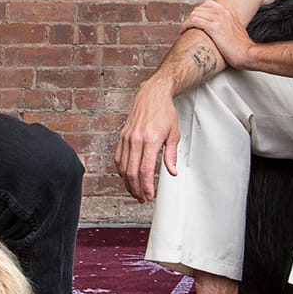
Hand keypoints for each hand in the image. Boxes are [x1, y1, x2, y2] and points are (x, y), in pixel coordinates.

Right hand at [115, 84, 182, 202]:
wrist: (152, 95)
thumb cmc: (164, 112)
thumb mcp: (174, 134)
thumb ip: (171, 155)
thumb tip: (172, 172)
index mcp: (150, 140)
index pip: (145, 169)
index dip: (146, 186)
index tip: (149, 195)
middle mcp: (136, 139)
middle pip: (131, 172)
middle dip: (136, 189)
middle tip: (142, 198)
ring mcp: (127, 138)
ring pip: (123, 167)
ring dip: (128, 182)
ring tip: (135, 192)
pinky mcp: (122, 136)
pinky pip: (118, 157)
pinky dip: (121, 170)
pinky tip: (127, 177)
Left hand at [182, 0, 255, 71]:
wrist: (248, 54)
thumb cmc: (243, 48)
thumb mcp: (237, 31)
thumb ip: (228, 27)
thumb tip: (220, 31)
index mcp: (229, 13)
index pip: (209, 4)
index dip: (199, 12)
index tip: (195, 19)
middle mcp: (224, 13)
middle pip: (200, 8)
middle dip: (191, 16)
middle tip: (187, 25)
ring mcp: (219, 19)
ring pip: (195, 13)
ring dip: (187, 21)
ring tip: (184, 29)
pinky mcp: (214, 28)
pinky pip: (194, 21)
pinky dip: (186, 25)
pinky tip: (184, 31)